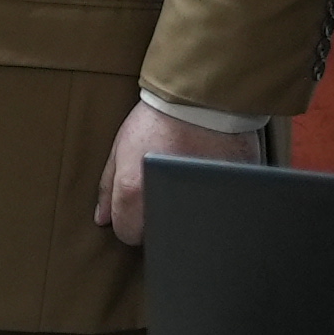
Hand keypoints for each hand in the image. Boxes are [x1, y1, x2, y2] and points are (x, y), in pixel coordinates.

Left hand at [95, 99, 261, 244]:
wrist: (199, 100)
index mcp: (134, 191)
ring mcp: (202, 201)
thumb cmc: (156, 121)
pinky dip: (213, 204)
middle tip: (162, 194)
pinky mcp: (231, 195)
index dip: (130, 224)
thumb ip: (107, 187)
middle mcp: (166, 201)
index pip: (129, 235)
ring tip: (186, 187)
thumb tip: (102, 220)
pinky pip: (220, 213)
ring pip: (190, 227)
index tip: (136, 210)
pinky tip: (208, 183)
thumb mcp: (120, 149)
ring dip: (186, 215)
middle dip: (158, 221)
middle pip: (161, 234)